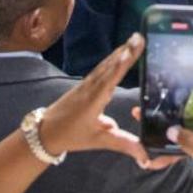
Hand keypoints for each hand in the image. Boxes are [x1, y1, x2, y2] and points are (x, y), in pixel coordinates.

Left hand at [39, 34, 173, 169]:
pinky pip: (101, 68)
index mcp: (94, 100)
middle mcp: (91, 87)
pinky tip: (119, 52)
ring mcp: (87, 84)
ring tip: (134, 39)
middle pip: (110, 66)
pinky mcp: (85, 84)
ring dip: (120, 51)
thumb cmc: (71, 136)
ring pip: (105, 64)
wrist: (45, 132)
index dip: (122, 63)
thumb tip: (147, 156)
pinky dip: (112, 59)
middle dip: (125, 51)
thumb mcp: (98, 141)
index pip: (111, 78)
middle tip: (140, 36)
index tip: (132, 48)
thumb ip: (123, 144)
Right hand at [166, 69, 192, 192]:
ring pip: (190, 118)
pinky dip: (177, 138)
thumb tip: (170, 130)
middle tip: (159, 85)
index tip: (192, 58)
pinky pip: (189, 135)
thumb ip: (190, 141)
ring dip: (174, 117)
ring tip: (150, 111)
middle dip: (180, 94)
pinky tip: (160, 140)